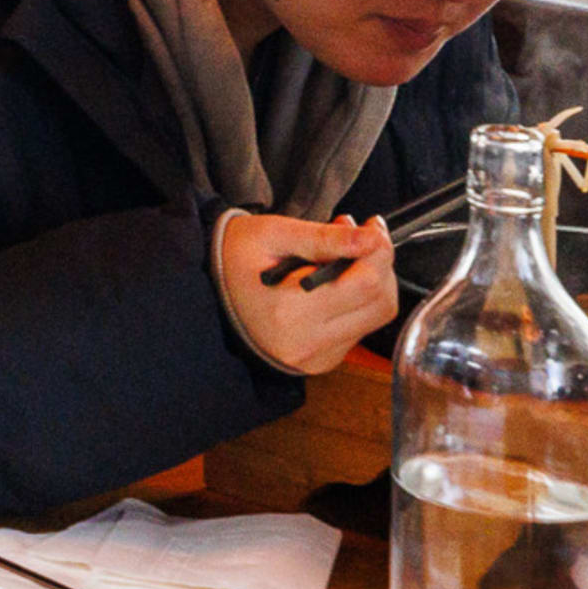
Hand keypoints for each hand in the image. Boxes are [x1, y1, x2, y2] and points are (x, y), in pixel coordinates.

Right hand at [217, 208, 396, 373]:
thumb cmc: (234, 258)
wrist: (207, 291)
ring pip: (376, 317)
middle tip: (360, 238)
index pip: (364, 284)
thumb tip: (373, 237)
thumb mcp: (273, 234)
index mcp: (290, 313)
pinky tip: (335, 283)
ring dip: (372, 283)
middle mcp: (306, 343)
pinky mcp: (324, 361)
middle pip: (380, 304)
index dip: (378, 252)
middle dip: (379, 266)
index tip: (372, 227)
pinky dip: (358, 302)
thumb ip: (326, 238)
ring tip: (344, 257)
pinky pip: (361, 329)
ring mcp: (317, 357)